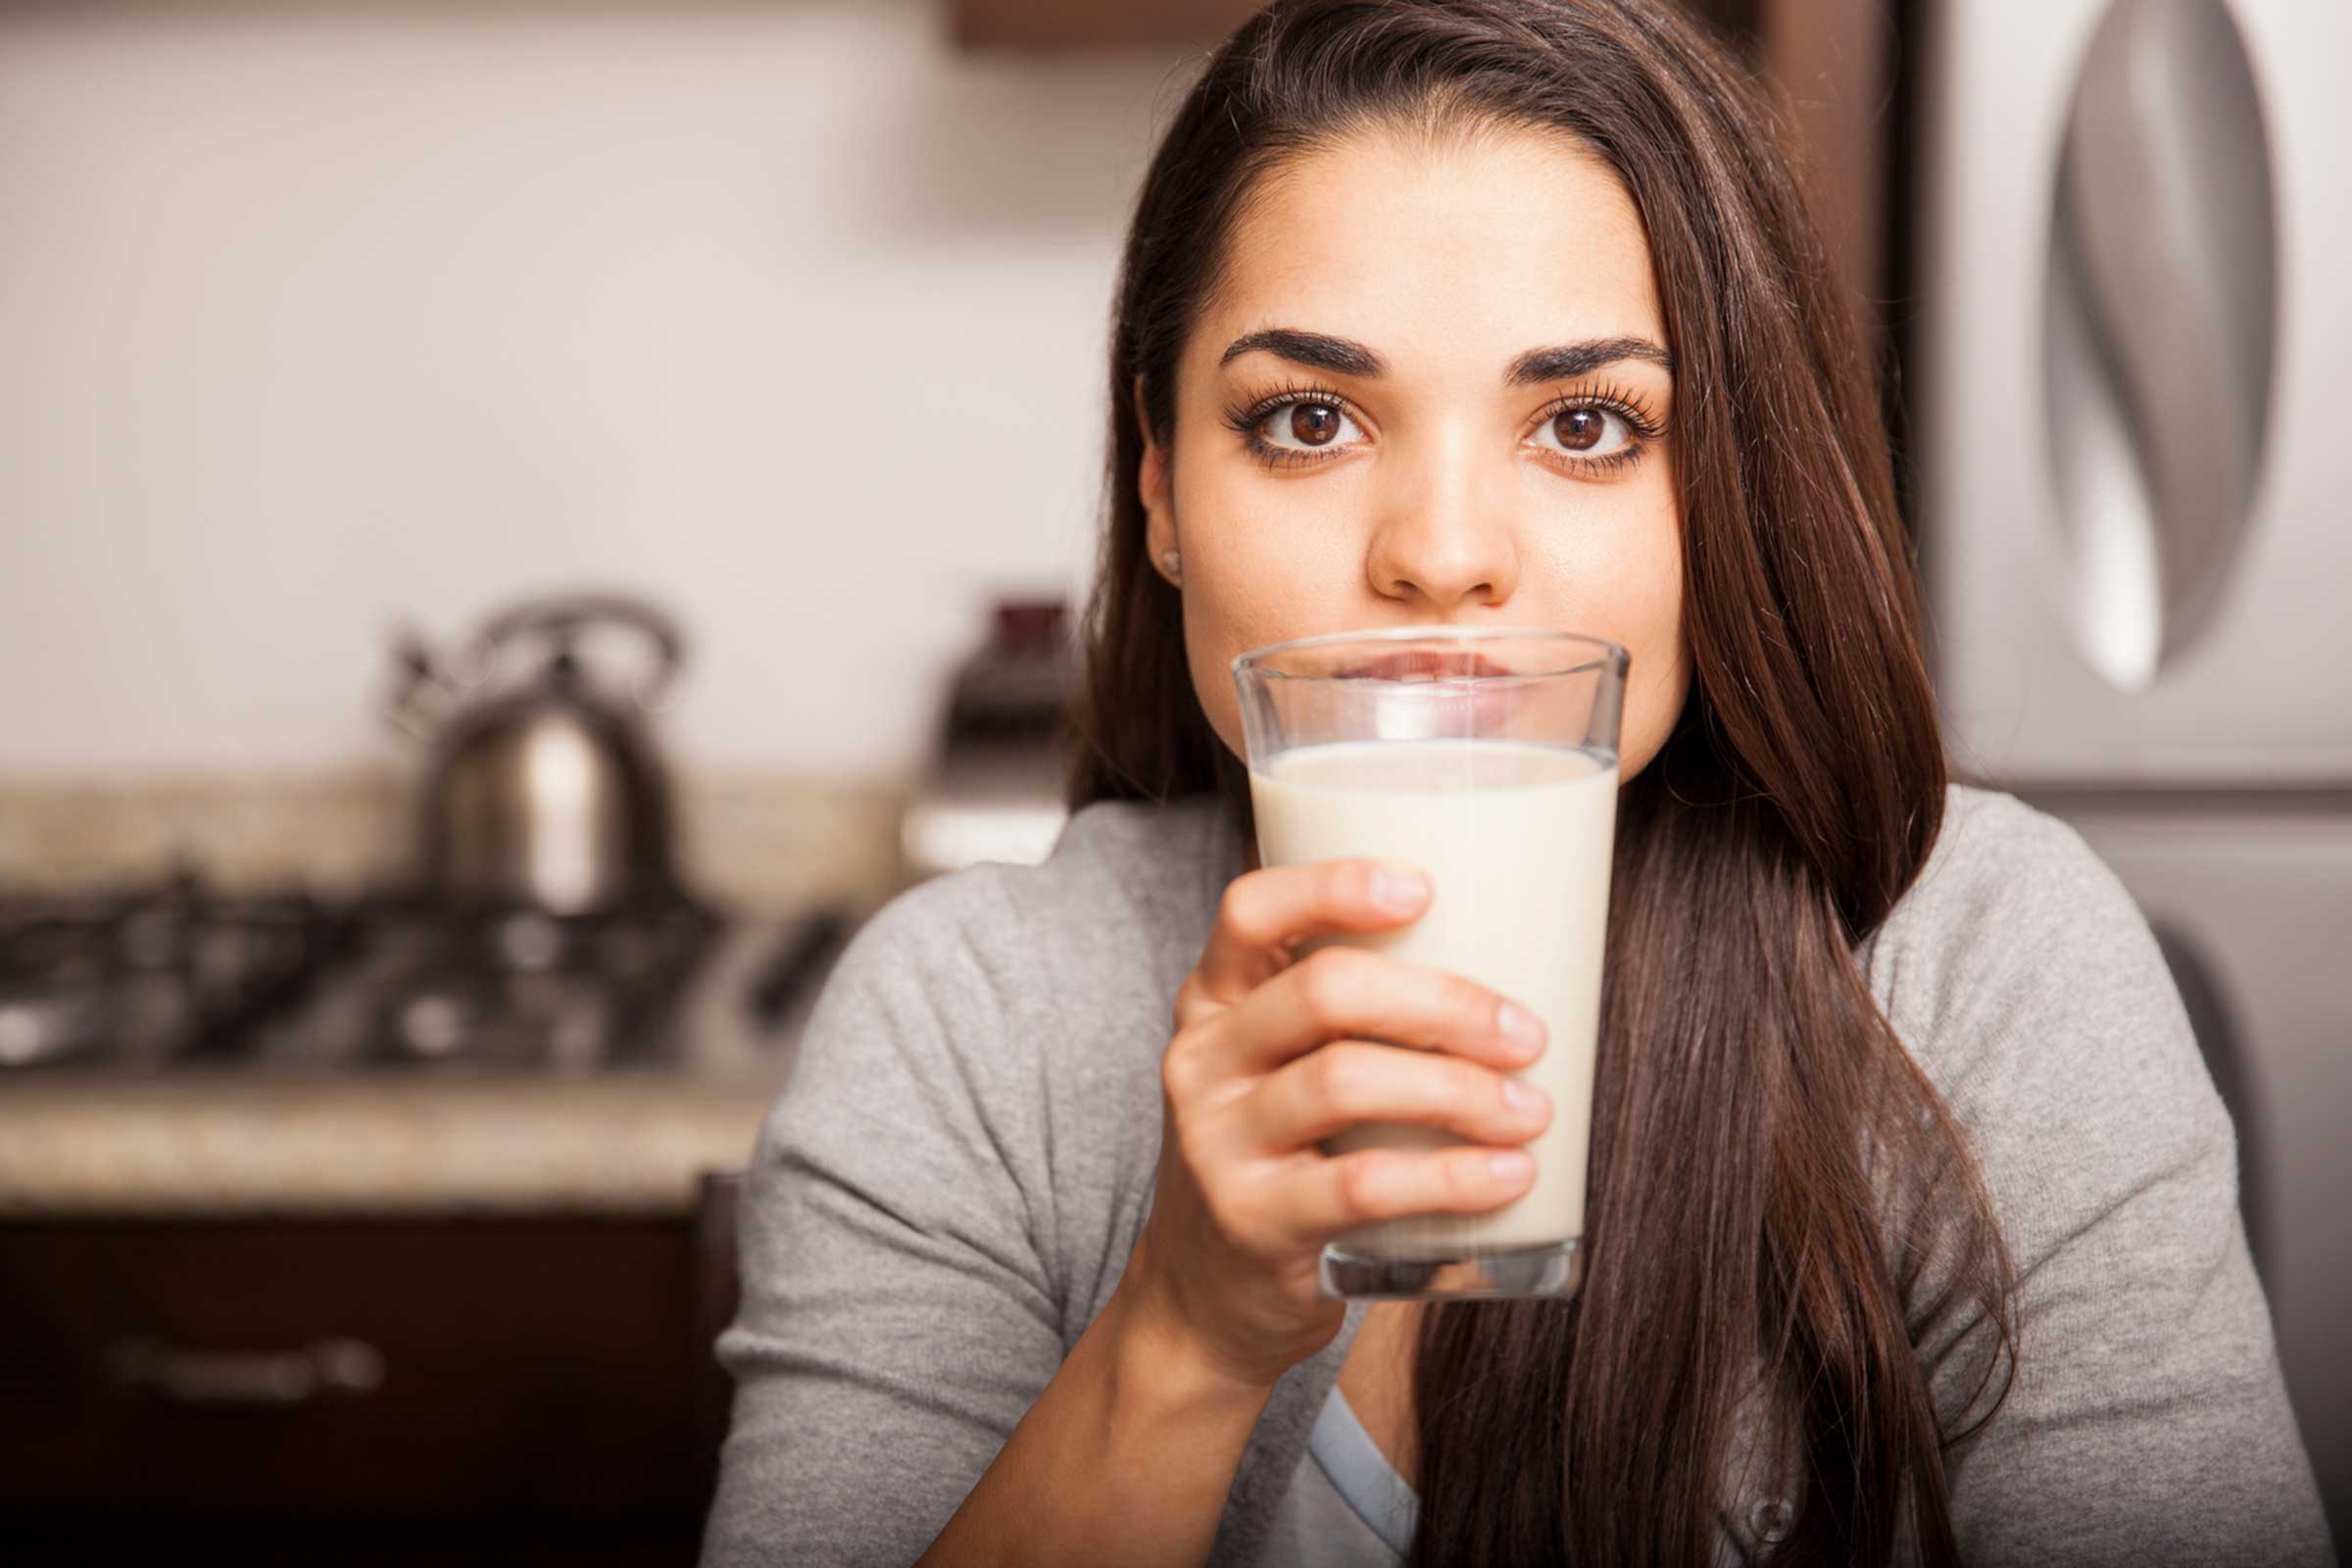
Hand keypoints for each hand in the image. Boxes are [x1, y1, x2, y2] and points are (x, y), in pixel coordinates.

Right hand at [1117, 857, 1551, 1391]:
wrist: (1207, 1297)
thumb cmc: (1285, 1157)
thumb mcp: (1281, 1070)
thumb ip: (1354, 1018)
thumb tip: (1526, 957)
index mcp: (1213, 1000)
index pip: (1251, 910)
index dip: (1334, 886)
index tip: (1426, 887)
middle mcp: (1202, 1059)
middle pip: (1322, 991)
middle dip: (1443, 1003)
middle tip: (1526, 1034)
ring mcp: (1216, 1141)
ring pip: (1344, 1081)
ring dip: (1459, 1090)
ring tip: (1529, 1111)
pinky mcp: (1251, 1222)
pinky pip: (1359, 1185)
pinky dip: (1448, 1176)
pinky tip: (1508, 1175)